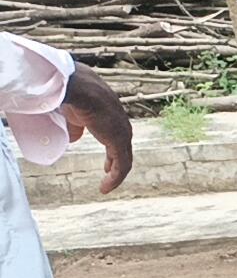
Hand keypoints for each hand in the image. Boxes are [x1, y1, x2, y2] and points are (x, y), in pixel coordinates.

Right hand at [61, 63, 131, 193]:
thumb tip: (73, 140)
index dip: (112, 151)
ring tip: (106, 187)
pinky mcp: (119, 143)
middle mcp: (122, 125)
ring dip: (115, 175)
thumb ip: (76, 127)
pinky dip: (115, 178)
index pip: (116, 137)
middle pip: (122, 149)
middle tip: (108, 173)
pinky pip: (121, 166)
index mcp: (112, 116)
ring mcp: (123, 134)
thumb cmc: (73, 94)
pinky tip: (106, 188)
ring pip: (123, 160)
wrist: (77, 88)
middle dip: (115, 163)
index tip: (107, 164)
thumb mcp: (74, 113)